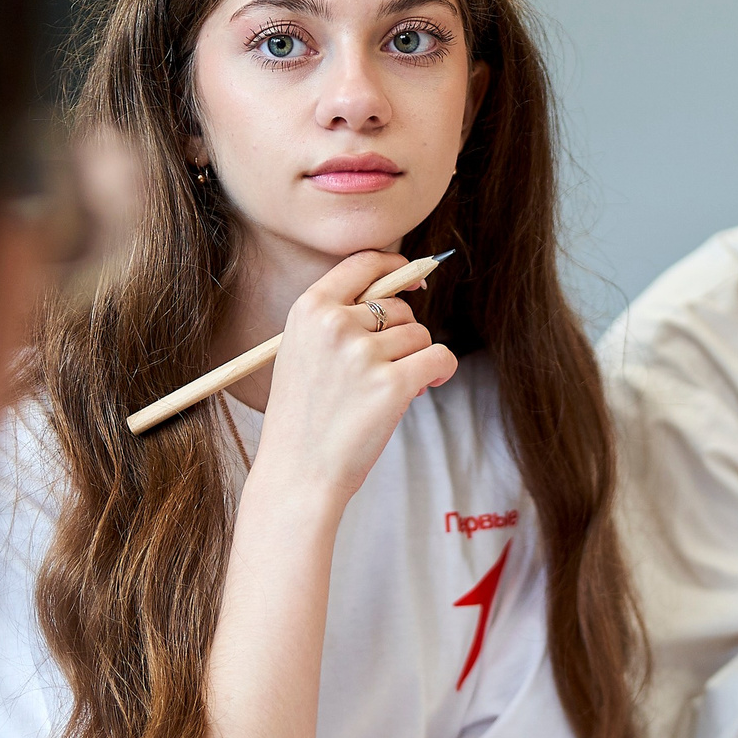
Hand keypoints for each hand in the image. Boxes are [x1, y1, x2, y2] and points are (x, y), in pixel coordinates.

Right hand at [257, 251, 456, 507]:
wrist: (297, 474)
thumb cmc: (302, 419)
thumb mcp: (301, 353)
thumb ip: (337, 320)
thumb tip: (396, 292)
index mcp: (309, 309)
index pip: (363, 262)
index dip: (395, 266)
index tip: (412, 280)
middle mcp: (336, 323)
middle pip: (398, 307)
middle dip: (401, 337)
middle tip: (381, 372)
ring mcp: (364, 353)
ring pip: (419, 336)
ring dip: (414, 361)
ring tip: (387, 392)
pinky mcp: (393, 383)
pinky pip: (441, 358)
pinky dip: (440, 371)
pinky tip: (425, 388)